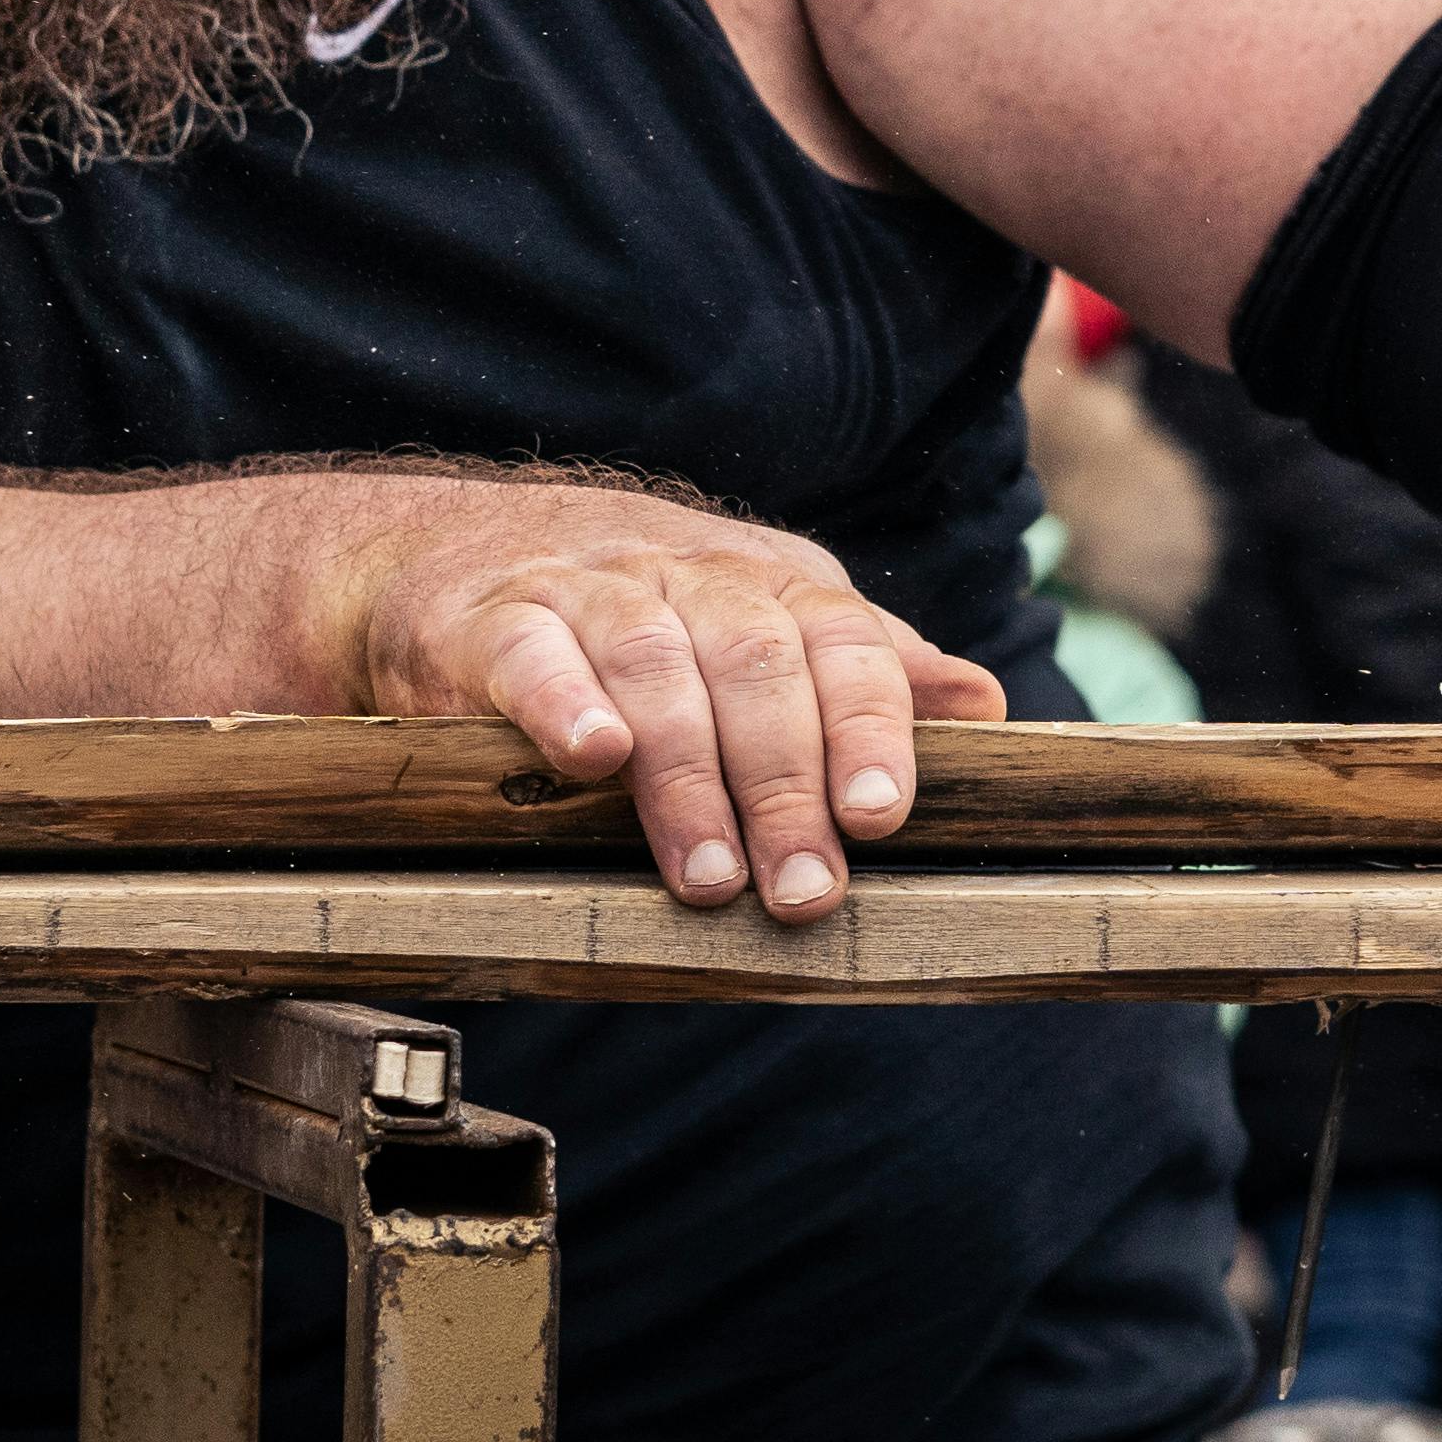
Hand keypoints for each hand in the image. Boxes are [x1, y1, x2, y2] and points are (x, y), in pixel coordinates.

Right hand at [346, 486, 1005, 922]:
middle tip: (804, 890)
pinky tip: (593, 757)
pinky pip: (533, 653)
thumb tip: (986, 704)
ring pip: (655, 665)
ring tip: (710, 877)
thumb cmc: (642, 614)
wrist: (455, 552)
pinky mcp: (490, 622)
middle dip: (786, 783)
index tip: (882, 817)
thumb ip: (866, 668)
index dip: (867, 726)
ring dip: (688, 776)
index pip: (840, 639)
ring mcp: (587, 591)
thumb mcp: (764, 624)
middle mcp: (686, 574)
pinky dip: (566, 702)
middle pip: (755, 664)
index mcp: (768, 581)